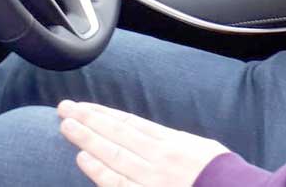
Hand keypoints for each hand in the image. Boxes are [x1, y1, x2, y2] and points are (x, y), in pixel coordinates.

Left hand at [58, 99, 230, 186]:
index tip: (83, 107)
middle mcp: (159, 157)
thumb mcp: (198, 148)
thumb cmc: (220, 174)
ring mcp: (151, 178)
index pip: (128, 123)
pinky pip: (118, 183)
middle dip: (88, 120)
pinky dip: (100, 171)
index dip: (103, 114)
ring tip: (67, 127)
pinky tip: (84, 159)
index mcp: (171, 142)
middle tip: (64, 108)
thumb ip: (170, 141)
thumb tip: (145, 134)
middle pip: (116, 133)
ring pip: (113, 154)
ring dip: (88, 140)